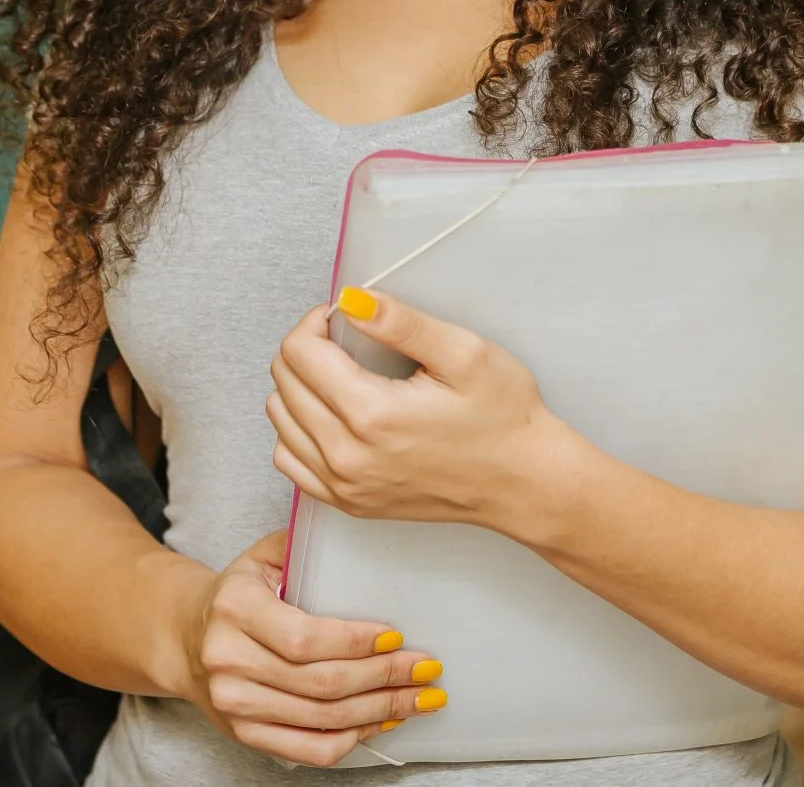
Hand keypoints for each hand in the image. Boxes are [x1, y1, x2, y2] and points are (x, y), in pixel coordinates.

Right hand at [172, 528, 445, 765]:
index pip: (304, 637)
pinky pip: (309, 749)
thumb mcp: (260, 558)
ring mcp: (235, 705)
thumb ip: (303, 545)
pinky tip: (382, 721)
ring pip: (322, 719)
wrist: (187, 640)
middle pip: (320, 683)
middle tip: (426, 669)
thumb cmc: (238, 595)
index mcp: (234, 609)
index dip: (355, 642)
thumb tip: (361, 529)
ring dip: (379, 710)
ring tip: (418, 698)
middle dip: (383, 678)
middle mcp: (229, 661)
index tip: (396, 637)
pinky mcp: (245, 735)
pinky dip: (352, 739)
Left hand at [268, 285, 570, 533]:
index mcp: (372, 415)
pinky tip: (329, 413)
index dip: (314, 321)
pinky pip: (291, 460)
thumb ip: (402, 323)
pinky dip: (297, 429)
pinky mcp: (349, 503)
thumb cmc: (503, 419)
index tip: (341, 315)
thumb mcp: (465, 354)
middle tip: (344, 338)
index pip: (299, 352)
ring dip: (298, 386)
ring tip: (338, 373)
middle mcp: (348, 456)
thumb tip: (352, 300)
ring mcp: (345, 486)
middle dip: (306, 348)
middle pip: (283, 383)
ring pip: (281, 420)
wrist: (522, 482)